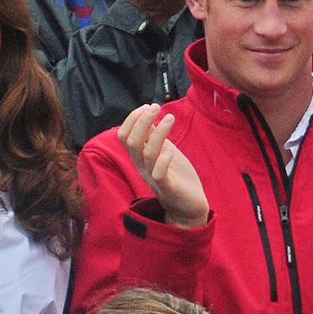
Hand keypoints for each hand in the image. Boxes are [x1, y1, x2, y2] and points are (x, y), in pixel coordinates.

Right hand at [119, 104, 209, 227]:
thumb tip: (149, 119)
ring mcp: (153, 177)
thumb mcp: (164, 152)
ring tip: (169, 118)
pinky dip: (164, 158)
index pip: (124, 136)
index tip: (147, 106)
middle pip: (132, 142)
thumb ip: (154, 139)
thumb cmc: (177, 177)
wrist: (189, 206)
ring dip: (157, 133)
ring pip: (146, 153)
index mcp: (139, 158)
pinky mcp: (167, 188)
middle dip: (141, 121)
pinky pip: (159, 173)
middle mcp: (142, 167)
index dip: (132, 119)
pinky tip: (172, 148)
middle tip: (156, 107)